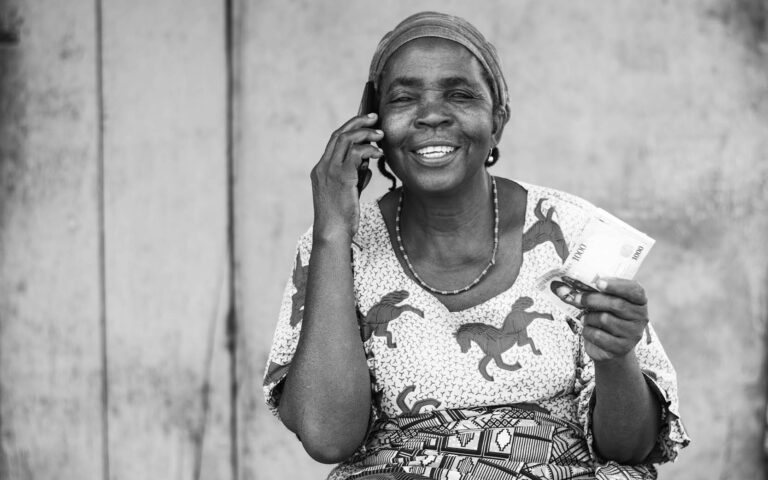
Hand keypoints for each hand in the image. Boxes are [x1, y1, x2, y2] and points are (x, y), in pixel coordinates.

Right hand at [310, 113, 383, 240]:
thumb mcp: (347, 193)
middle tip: (375, 117)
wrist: (333, 232)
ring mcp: (330, 170)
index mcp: (321, 169)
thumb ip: (355, 176)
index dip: (350, 128)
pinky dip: (369, 150)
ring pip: (347, 139)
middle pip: (339, 134)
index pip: (334, 140)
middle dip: (358, 122)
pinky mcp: (341, 176)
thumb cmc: (341, 217)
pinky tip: (379, 155)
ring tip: (381, 135)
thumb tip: (367, 165)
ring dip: (366, 134)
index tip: (365, 122)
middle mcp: (323, 167)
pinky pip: (356, 153)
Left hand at [558, 278, 648, 361]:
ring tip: (586, 319)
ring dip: (589, 318)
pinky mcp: (623, 348)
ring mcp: (634, 333)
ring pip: (605, 319)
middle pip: (616, 304)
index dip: (616, 285)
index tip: (598, 282)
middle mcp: (641, 316)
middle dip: (592, 299)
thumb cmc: (605, 316)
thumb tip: (566, 288)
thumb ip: (594, 292)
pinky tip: (589, 330)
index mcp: (639, 300)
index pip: (634, 289)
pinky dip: (588, 331)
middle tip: (576, 298)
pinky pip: (599, 336)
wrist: (609, 347)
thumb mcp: (603, 302)